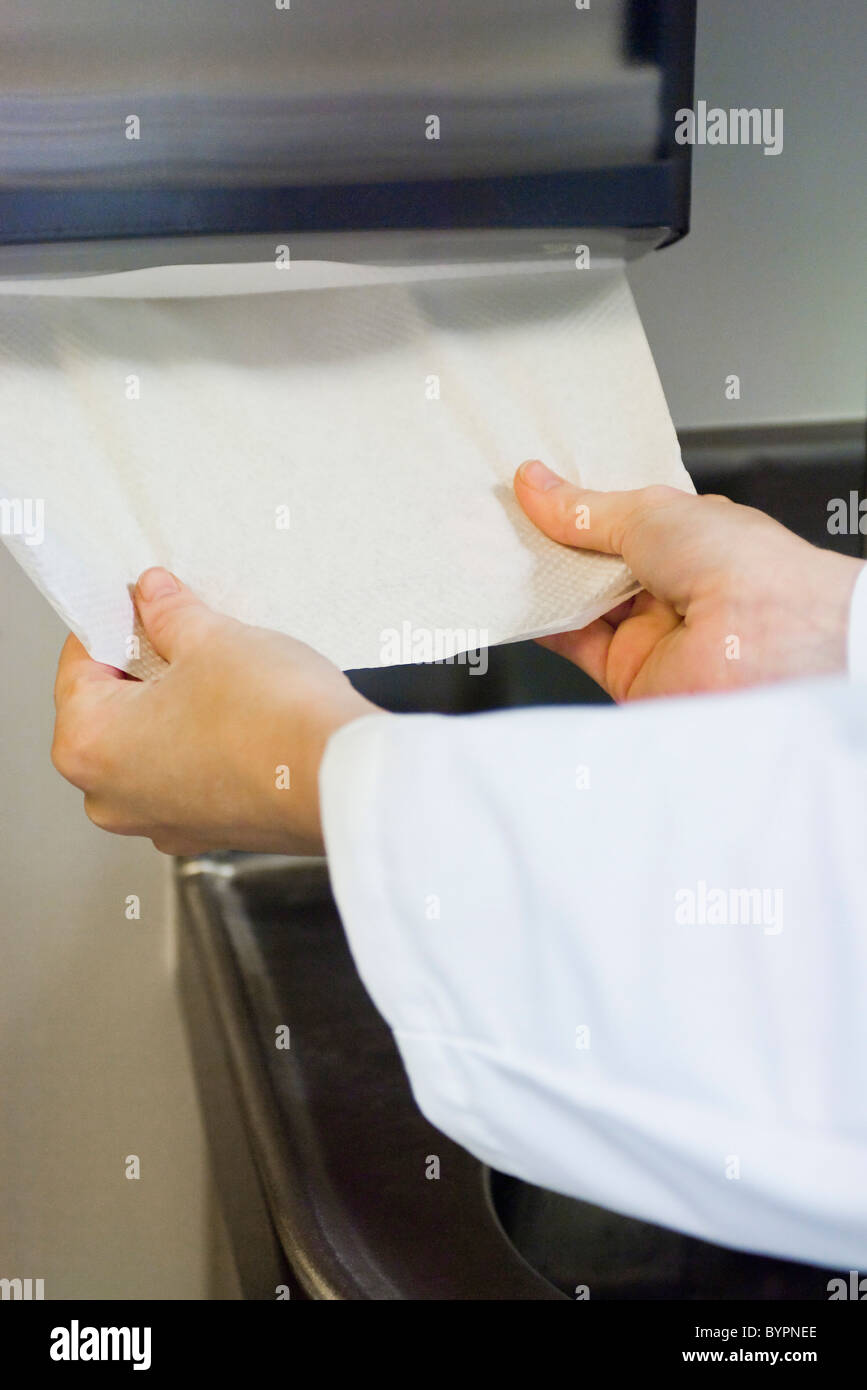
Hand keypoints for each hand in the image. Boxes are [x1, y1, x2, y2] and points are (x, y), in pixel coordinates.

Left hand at [51, 568, 378, 854]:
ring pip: (150, 745)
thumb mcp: (211, 639)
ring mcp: (160, 821)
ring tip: (225, 677)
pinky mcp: (206, 831)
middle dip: (148, 669)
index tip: (149, 602)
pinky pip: (188, 775)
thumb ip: (169, 614)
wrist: (343, 783)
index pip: (80, 660)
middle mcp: (111, 796)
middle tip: (192, 637)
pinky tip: (243, 717)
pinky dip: (206, 745)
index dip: (119, 619)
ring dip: (178, 708)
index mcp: (87, 745)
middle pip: (111, 708)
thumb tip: (153, 597)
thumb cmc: (273, 724)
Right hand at [514, 460, 862, 700]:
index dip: (582, 508)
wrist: (765, 640)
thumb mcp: (650, 513)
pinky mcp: (630, 671)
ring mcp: (652, 631)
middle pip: (598, 564)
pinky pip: (576, 645)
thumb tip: (535, 485)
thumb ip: (585, 508)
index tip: (536, 494)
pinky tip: (519, 602)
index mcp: (691, 537)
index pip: (624, 521)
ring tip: (505, 554)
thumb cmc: (738, 564)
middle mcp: (673, 585)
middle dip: (557, 545)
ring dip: (547, 584)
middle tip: (511, 523)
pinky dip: (545, 626)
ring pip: (583, 604)